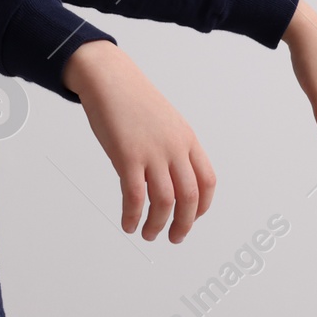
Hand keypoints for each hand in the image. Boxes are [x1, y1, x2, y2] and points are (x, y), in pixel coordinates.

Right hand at [61, 40, 214, 243]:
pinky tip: (128, 224)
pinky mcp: (127, 156)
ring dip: (157, 225)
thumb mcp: (165, 122)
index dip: (202, 207)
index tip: (190, 219)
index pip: (207, 181)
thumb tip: (170, 178)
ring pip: (164, 201)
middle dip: (183, 224)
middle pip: (190, 197)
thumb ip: (173, 148)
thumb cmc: (133, 100)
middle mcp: (174, 147)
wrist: (110, 78)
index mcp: (187, 139)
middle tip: (174, 238)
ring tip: (148, 234)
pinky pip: (135, 196)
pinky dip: (133, 216)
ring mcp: (152, 152)